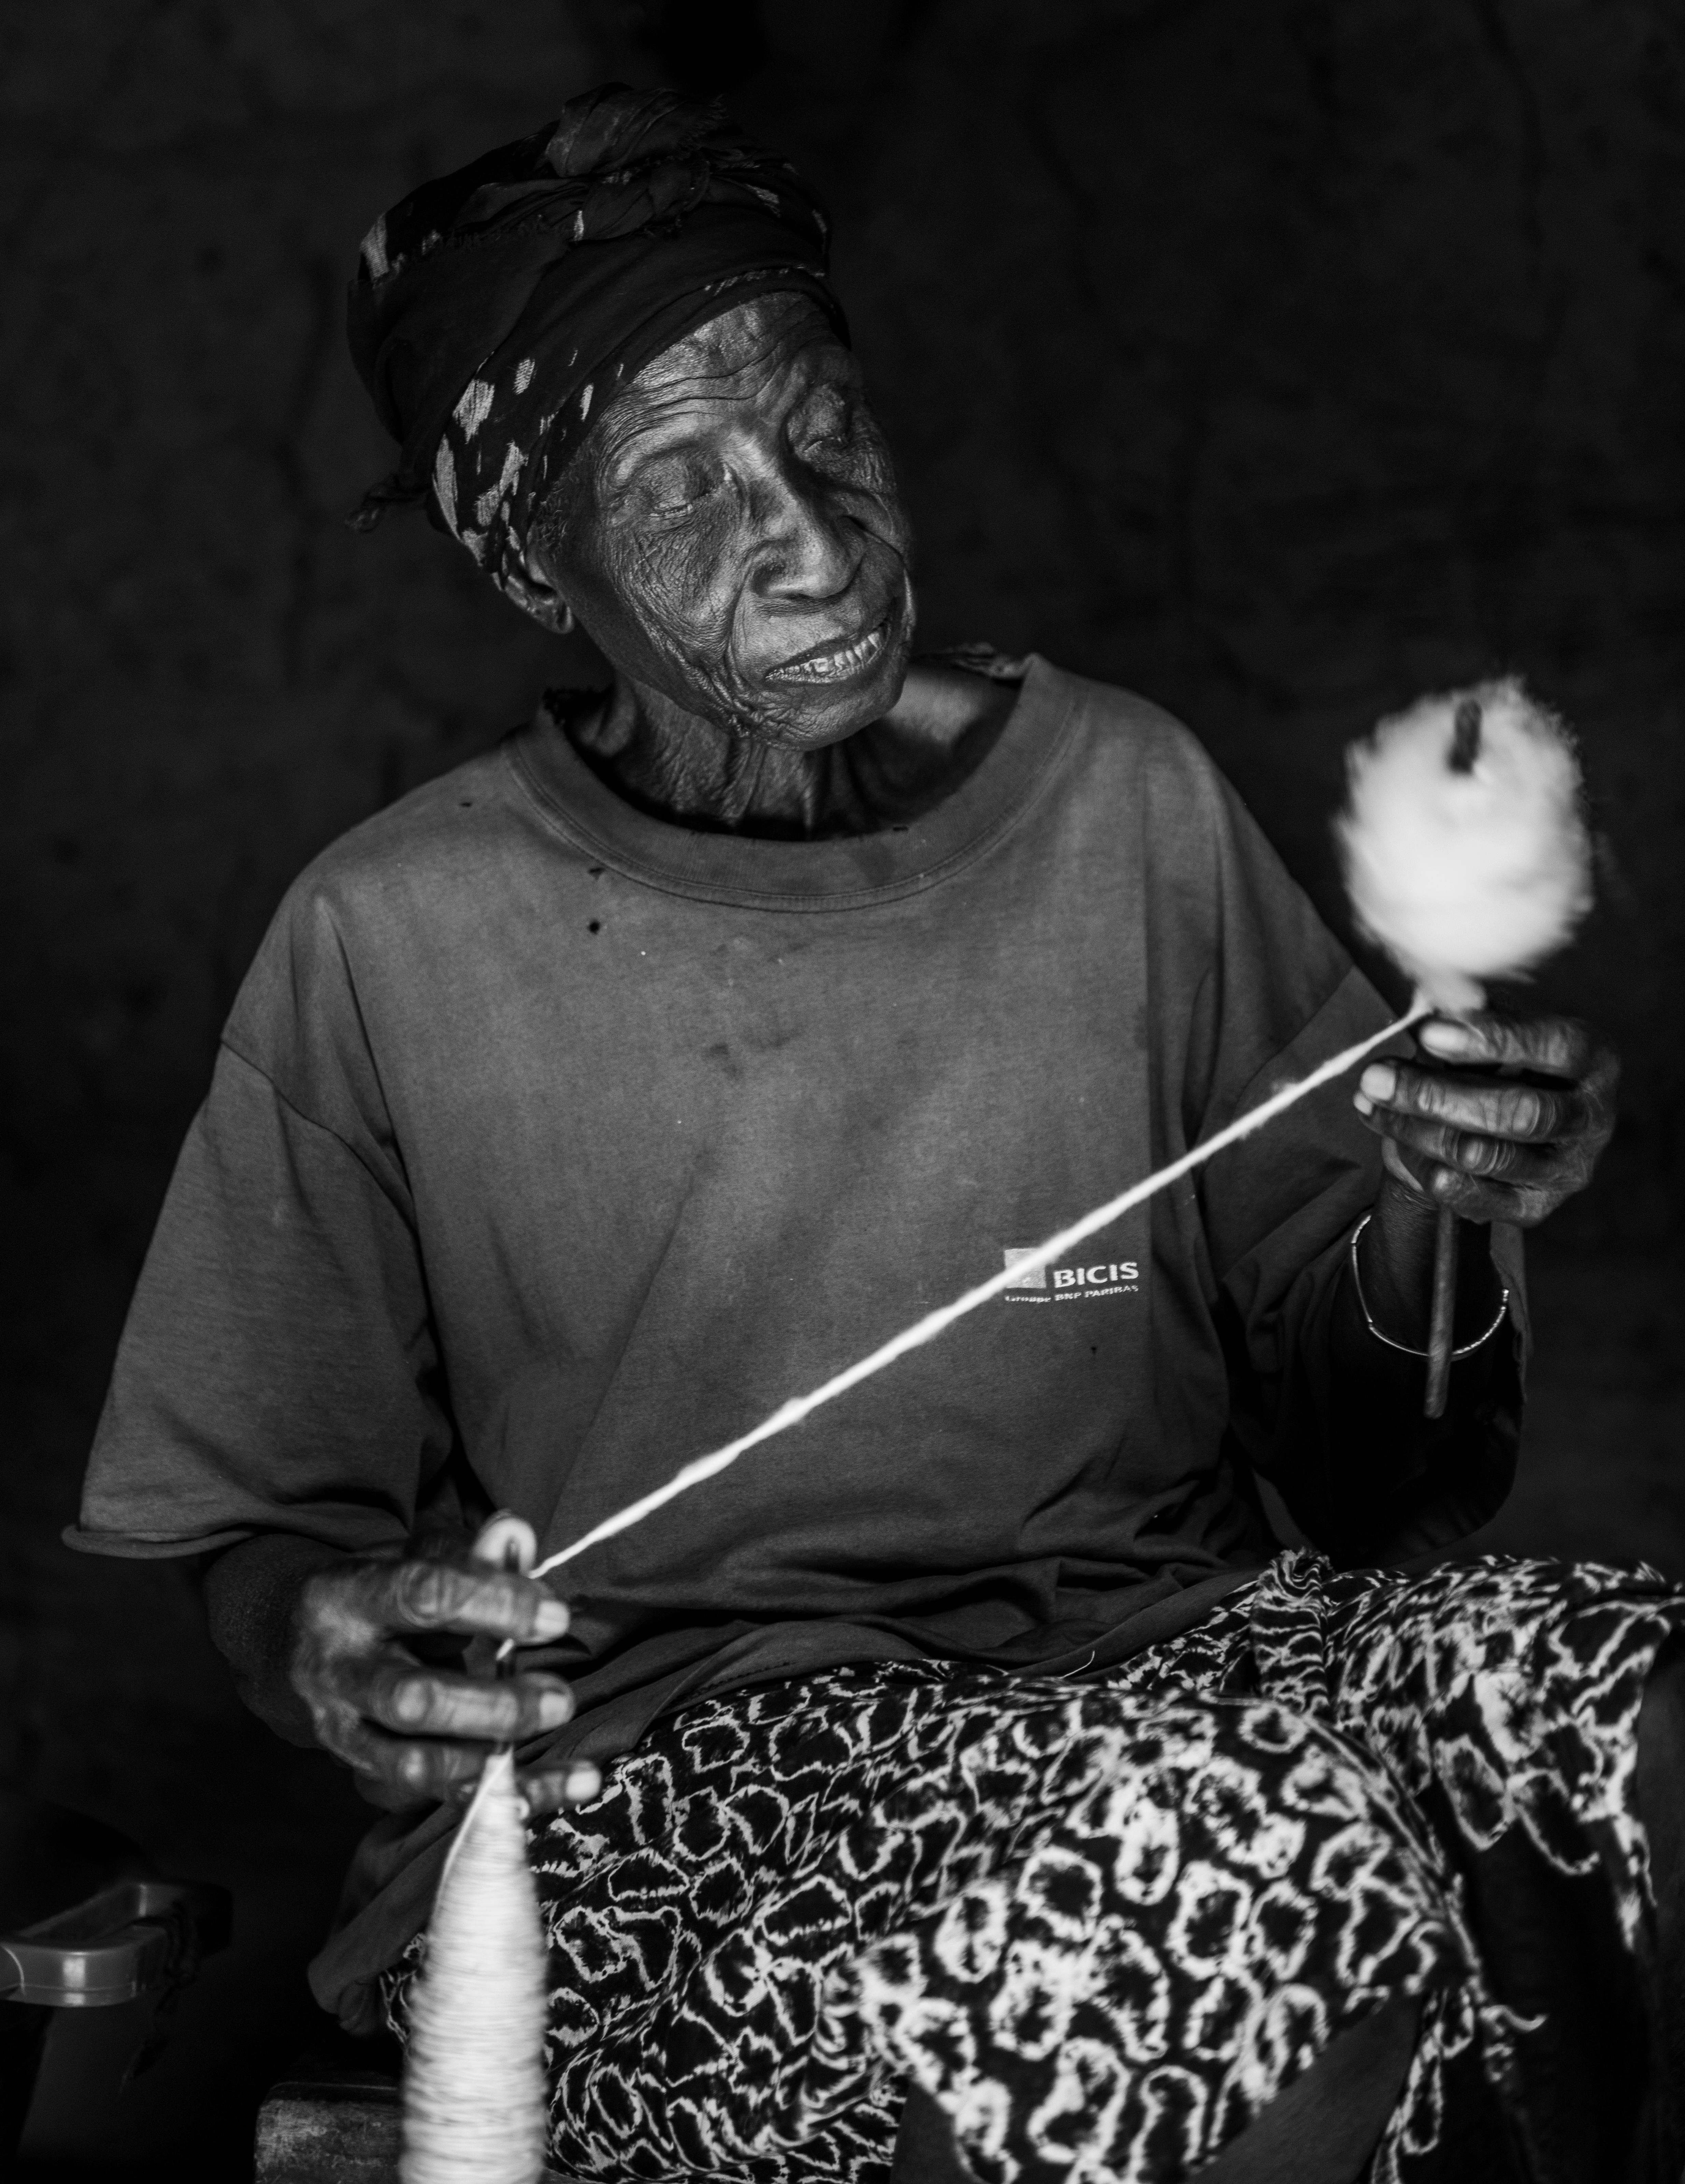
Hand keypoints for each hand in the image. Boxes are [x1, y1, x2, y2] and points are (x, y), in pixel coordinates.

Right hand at [288, 1513, 600, 1815]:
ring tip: (563, 1745)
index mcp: (345, 1597)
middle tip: (561, 1699)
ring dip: (496, 1760)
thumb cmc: (377, 1590)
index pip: (424, 1597)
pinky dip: (507, 1797)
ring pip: (415, 1764)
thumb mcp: (412, 1555)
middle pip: (413, 1700)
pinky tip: (569, 1785)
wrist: (297, 1642)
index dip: (496, 1605)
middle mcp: (336, 1669)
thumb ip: (469, 1550)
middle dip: (495, 1707)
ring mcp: (341, 1730)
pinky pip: (437, 1795)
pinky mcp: (363, 1771)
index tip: (557, 1617)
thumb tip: (519, 1537)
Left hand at [1352, 1012, 1616, 1226]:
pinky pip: (1472, 1196)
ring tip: (1370, 1101)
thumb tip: (1430, 1007)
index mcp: (1595, 1060)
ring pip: (1484, 1156)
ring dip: (1415, 1129)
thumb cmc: (1501, 1060)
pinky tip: (1393, 1138)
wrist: (1505, 1124)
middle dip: (1436, 1095)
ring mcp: (1567, 1170)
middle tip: (1375, 1076)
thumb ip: (1472, 1016)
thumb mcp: (1495, 1027)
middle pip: (1517, 1113)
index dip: (1492, 1041)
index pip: (1555, 1048)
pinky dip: (1424, 1167)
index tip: (1428, 1033)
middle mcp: (1592, 1119)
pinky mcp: (1535, 1208)